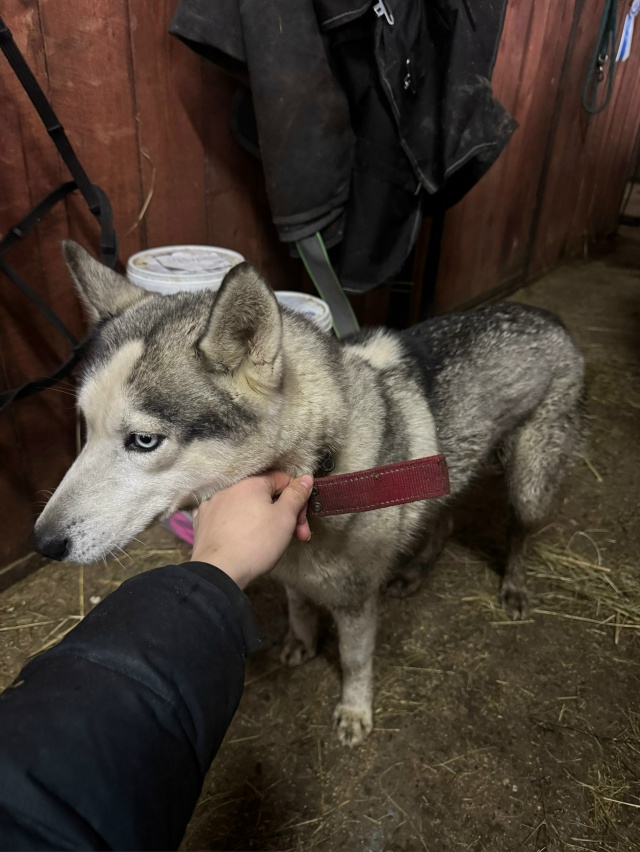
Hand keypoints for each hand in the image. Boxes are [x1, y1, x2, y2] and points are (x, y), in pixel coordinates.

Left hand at [191, 472, 312, 588]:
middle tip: (294, 536)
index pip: (282, 480)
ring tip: (265, 542)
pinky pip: (224, 517)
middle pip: (263, 496)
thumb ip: (296, 495)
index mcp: (251, 484)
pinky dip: (235, 525)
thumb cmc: (257, 543)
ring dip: (259, 519)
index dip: (296, 499)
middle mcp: (229, 489)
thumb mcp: (285, 518)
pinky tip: (240, 539)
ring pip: (244, 507)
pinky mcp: (202, 523)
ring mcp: (212, 505)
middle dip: (282, 514)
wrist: (219, 572)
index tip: (301, 521)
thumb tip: (305, 477)